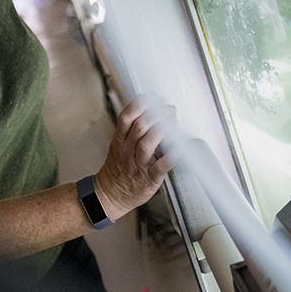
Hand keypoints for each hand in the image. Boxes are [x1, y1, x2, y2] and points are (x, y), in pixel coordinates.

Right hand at [93, 94, 178, 221]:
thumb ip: (131, 129)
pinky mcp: (149, 178)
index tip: (152, 97)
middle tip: (168, 108)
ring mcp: (138, 164)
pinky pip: (161, 166)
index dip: (139, 104)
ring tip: (173, 120)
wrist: (111, 194)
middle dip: (156, 114)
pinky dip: (170, 156)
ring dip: (162, 129)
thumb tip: (151, 110)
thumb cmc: (119, 168)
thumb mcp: (119, 145)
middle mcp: (128, 150)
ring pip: (148, 144)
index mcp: (120, 140)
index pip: (126, 117)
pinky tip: (178, 147)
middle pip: (139, 127)